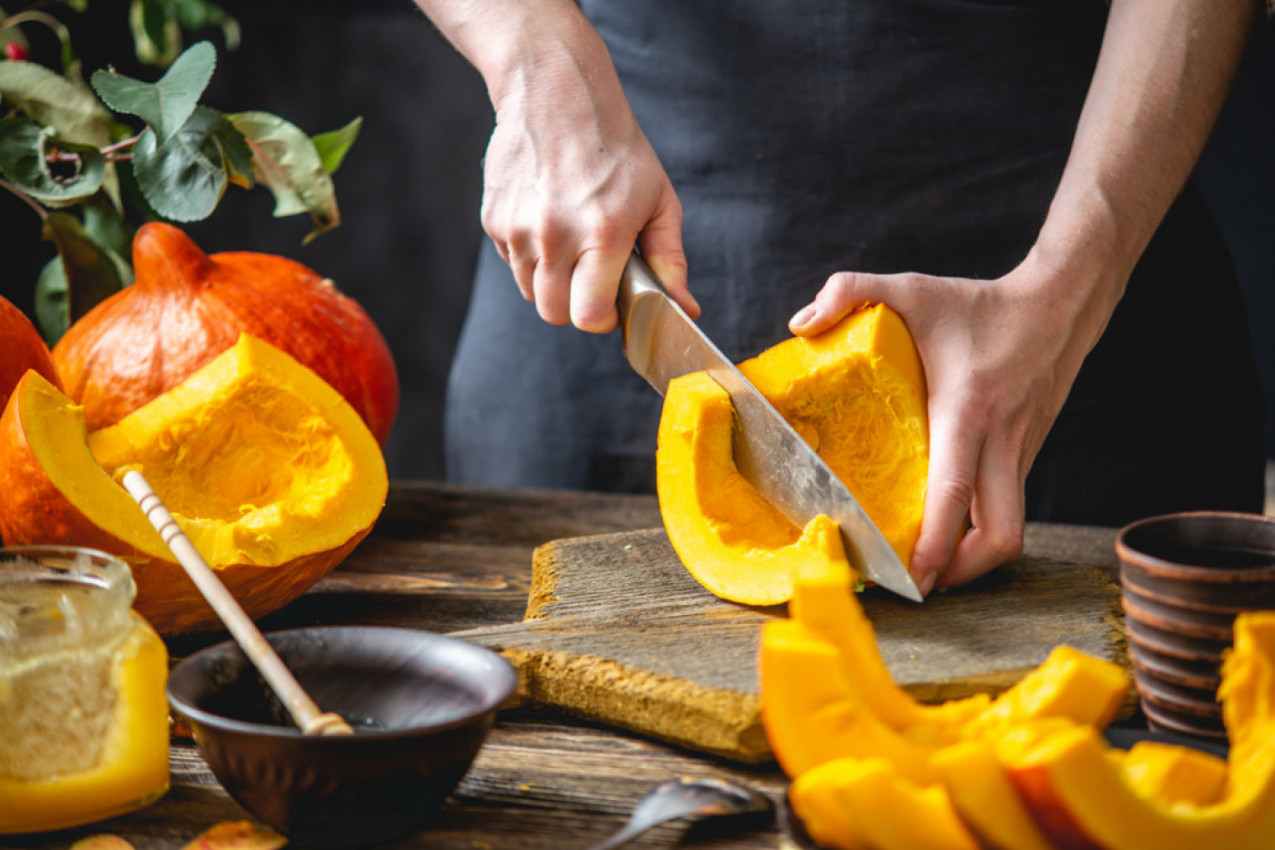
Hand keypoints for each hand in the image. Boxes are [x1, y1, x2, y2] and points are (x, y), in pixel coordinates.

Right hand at [478, 25, 696, 331]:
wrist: (557, 92)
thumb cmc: (616, 147)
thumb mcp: (658, 200)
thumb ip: (670, 260)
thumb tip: (684, 308)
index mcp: (603, 232)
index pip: (589, 316)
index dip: (602, 319)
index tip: (610, 303)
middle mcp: (555, 234)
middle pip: (554, 314)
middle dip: (575, 306)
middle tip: (591, 278)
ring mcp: (519, 227)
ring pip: (530, 292)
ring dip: (552, 282)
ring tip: (571, 243)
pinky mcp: (494, 219)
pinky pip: (511, 263)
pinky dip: (529, 256)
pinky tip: (547, 222)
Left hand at [788, 254, 1105, 594]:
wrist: (1062, 304)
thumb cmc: (981, 303)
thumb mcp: (912, 288)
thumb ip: (851, 291)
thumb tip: (801, 323)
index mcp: (967, 410)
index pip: (956, 492)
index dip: (937, 544)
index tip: (915, 577)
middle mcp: (1000, 441)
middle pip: (999, 534)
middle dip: (962, 571)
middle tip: (920, 584)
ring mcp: (1020, 452)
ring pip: (1009, 528)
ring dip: (974, 557)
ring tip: (931, 566)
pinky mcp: (1027, 454)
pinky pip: (1008, 506)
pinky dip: (980, 527)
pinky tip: (950, 527)